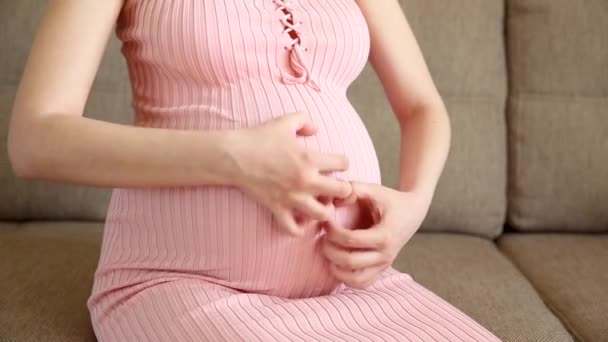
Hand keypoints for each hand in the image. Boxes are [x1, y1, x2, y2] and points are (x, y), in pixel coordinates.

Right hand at [233, 112, 352, 236]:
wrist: (234, 156)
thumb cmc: (259, 138)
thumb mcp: (285, 121)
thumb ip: (305, 121)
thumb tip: (316, 129)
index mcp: (310, 159)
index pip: (344, 163)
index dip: (343, 162)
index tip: (335, 163)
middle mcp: (305, 181)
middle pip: (341, 192)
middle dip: (342, 189)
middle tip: (333, 186)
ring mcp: (292, 198)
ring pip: (323, 214)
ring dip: (325, 209)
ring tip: (319, 203)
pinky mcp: (277, 209)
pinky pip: (294, 229)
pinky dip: (300, 228)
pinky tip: (300, 218)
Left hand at [321, 182, 430, 288]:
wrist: (412, 212)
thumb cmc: (390, 200)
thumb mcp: (374, 189)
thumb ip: (353, 189)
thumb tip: (332, 201)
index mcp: (384, 235)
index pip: (350, 240)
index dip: (332, 232)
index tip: (326, 222)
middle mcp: (385, 254)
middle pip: (349, 261)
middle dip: (329, 249)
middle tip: (323, 236)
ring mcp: (383, 265)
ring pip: (354, 278)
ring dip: (335, 267)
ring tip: (329, 250)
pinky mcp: (380, 270)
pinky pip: (360, 283)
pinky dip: (345, 277)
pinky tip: (338, 261)